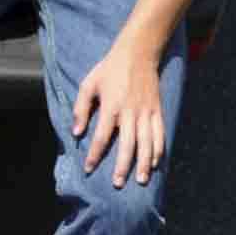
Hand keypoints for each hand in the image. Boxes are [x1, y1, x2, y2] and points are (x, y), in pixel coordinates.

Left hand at [71, 39, 165, 186]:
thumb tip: (76, 133)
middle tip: (117, 184)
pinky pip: (160, 132)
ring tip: (142, 181)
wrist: (139, 50)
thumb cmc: (110, 68)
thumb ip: (80, 108)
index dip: (95, 154)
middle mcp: (130, 110)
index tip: (88, 168)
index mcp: (112, 105)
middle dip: (123, 166)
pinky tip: (156, 164)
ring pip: (147, 141)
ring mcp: (146, 110)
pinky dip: (159, 149)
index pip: (102, 135)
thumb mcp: (89, 83)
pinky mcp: (157, 108)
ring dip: (144, 163)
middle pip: (127, 144)